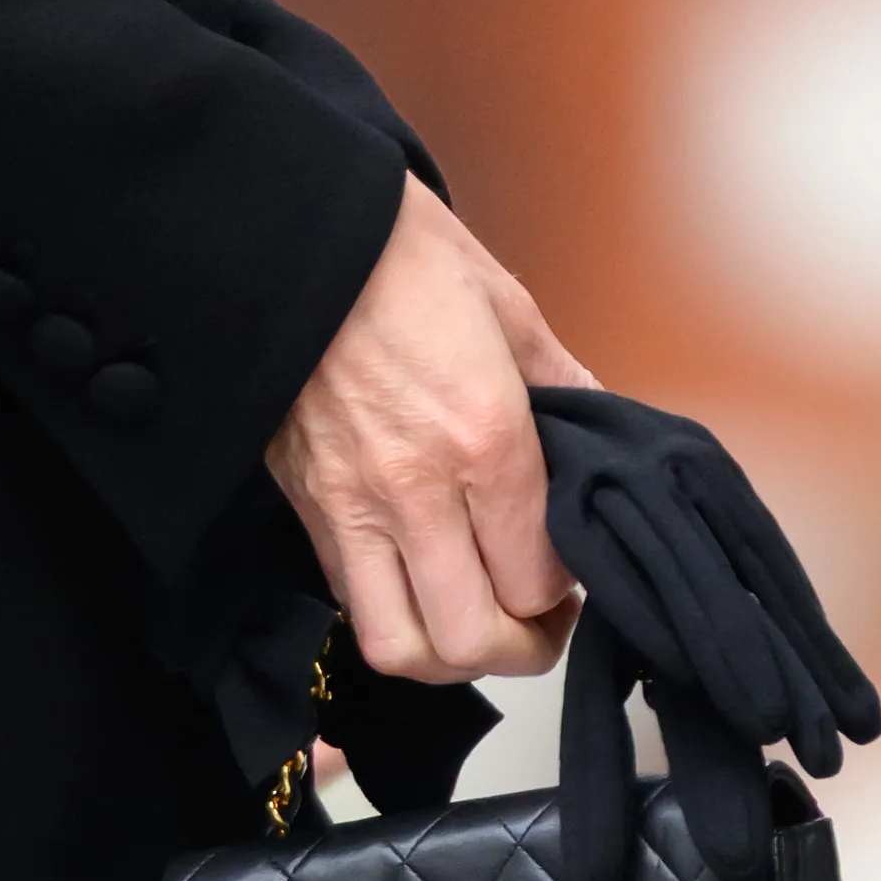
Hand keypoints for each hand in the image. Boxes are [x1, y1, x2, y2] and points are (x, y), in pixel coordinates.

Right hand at [267, 191, 596, 682]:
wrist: (282, 228)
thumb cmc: (392, 249)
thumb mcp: (502, 300)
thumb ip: (559, 381)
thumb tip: (598, 426)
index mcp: (485, 437)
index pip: (538, 579)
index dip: (566, 591)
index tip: (571, 568)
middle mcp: (418, 488)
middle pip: (474, 638)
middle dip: (519, 647)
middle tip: (537, 617)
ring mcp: (352, 504)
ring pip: (402, 646)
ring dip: (447, 653)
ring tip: (471, 615)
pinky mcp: (305, 501)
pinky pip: (348, 598)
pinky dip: (389, 611)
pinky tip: (415, 575)